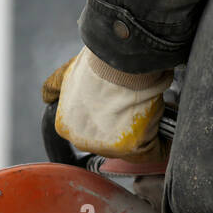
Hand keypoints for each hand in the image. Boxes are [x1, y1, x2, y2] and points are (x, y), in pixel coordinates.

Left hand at [42, 47, 171, 162]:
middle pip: (111, 143)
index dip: (109, 119)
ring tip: (150, 111)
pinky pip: (154, 152)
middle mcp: (84, 142)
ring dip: (145, 135)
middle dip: (126, 129)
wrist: (120, 61)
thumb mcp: (68, 72)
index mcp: (67, 127)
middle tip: (136, 107)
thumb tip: (47, 96)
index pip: (91, 132)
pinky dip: (163, 142)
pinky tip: (165, 127)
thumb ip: (54, 85)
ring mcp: (109, 147)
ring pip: (134, 148)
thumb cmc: (98, 64)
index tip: (120, 107)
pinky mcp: (133, 149)